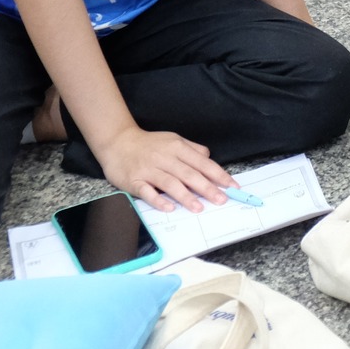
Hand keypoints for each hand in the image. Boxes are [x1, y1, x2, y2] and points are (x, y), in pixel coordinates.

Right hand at [95, 125, 234, 213]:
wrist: (117, 141)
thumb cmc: (149, 144)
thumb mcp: (173, 140)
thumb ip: (192, 149)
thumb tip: (209, 158)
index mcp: (177, 148)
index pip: (202, 163)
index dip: (218, 175)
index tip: (232, 186)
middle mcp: (165, 158)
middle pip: (189, 174)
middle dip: (207, 188)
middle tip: (222, 200)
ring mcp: (149, 170)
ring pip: (171, 184)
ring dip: (186, 196)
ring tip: (199, 208)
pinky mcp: (134, 181)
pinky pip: (147, 192)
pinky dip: (158, 200)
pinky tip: (170, 208)